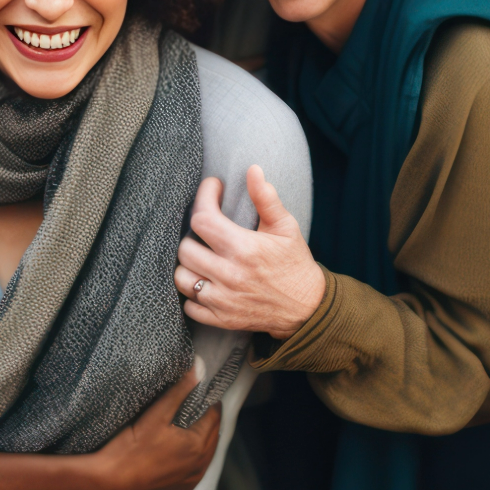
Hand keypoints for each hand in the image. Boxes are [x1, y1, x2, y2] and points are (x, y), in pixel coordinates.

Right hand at [84, 368, 220, 489]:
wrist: (105, 484)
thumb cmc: (129, 447)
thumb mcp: (156, 415)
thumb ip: (180, 391)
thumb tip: (201, 367)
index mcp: (198, 447)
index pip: (214, 418)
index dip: (209, 404)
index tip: (203, 395)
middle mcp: (198, 470)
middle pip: (211, 440)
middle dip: (207, 424)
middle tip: (196, 410)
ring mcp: (186, 488)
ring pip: (202, 462)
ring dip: (199, 447)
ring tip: (186, 433)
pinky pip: (187, 480)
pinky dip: (186, 468)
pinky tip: (173, 460)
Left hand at [175, 165, 323, 339]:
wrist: (308, 308)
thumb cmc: (294, 263)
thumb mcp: (286, 227)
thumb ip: (266, 198)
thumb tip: (253, 170)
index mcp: (244, 248)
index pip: (202, 219)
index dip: (204, 198)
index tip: (213, 190)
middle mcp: (230, 275)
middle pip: (185, 248)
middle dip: (193, 234)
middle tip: (207, 230)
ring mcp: (223, 300)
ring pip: (181, 278)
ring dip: (188, 264)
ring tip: (202, 255)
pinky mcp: (221, 320)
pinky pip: (189, 306)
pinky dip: (192, 294)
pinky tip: (205, 282)